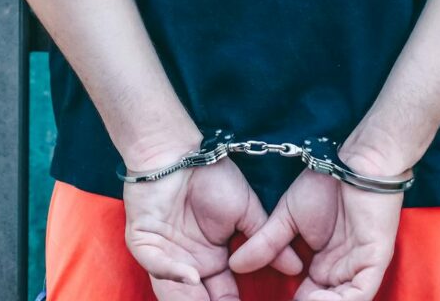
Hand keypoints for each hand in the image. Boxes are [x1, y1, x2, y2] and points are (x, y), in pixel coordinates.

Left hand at [124, 157, 302, 299]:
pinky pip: (156, 265)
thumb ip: (267, 243)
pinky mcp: (143, 242)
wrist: (182, 153)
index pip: (223, 296)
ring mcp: (164, 256)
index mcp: (212, 261)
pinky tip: (192, 279)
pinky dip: (172, 273)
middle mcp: (188, 265)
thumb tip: (295, 267)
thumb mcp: (248, 214)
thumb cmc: (213, 179)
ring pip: (174, 291)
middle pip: (198, 300)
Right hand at [229, 151, 405, 300]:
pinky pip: (361, 293)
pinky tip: (313, 300)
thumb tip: (235, 264)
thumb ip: (265, 245)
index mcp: (324, 265)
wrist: (351, 162)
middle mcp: (342, 271)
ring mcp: (360, 267)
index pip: (308, 297)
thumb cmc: (324, 185)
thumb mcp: (285, 219)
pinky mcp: (375, 259)